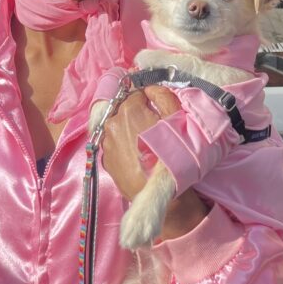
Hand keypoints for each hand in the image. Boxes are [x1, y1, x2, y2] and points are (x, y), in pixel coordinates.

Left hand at [102, 86, 208, 238]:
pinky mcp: (105, 160)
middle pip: (124, 110)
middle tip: (153, 129)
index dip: (148, 100)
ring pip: (117, 127)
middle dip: (137, 115)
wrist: (160, 194)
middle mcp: (112, 124)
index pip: (136, 93)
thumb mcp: (177, 118)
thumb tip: (150, 88)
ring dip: (128, 130)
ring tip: (144, 145)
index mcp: (129, 110)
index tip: (157, 111)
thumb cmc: (173, 155)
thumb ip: (163, 96)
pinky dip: (123, 146)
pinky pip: (114, 144)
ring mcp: (106, 143)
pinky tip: (137, 156)